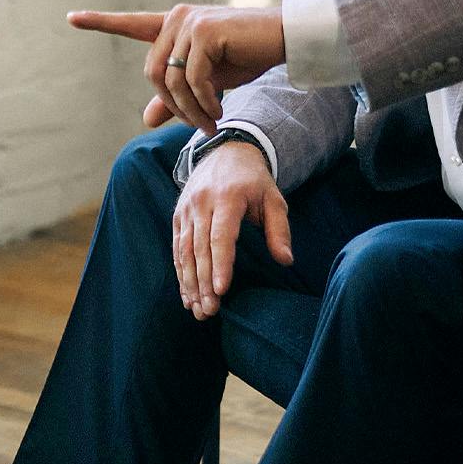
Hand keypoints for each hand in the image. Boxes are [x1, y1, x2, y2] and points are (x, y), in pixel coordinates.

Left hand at [67, 4, 285, 134]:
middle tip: (200, 126)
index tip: (71, 17)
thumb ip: (175, 97)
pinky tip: (218, 110)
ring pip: (170, 79)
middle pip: (153, 74)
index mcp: (172, 25)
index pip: (131, 24)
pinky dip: (204, 102)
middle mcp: (176, 18)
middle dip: (173, 106)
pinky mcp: (206, 31)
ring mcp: (189, 22)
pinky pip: (193, 79)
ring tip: (210, 123)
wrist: (283, 39)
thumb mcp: (207, 81)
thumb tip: (145, 120)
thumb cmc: (246, 56)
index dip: (100, 22)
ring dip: (189, 109)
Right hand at [173, 140, 292, 318]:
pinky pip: (177, 246)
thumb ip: (279, 230)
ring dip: (189, 282)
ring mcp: (187, 209)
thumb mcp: (274, 199)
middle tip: (209, 311)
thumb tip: (285, 260)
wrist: (226, 152)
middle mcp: (201, 202)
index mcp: (227, 197)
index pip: (221, 236)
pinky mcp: (178, 215)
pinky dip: (181, 271)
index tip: (221, 290)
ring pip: (184, 250)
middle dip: (203, 282)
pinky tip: (187, 293)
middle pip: (199, 248)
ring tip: (196, 308)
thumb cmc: (255, 181)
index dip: (221, 264)